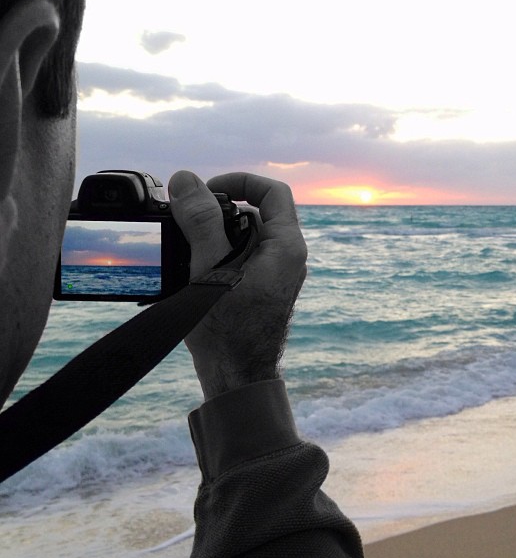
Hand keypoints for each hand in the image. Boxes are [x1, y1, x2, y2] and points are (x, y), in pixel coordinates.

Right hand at [168, 171, 306, 399]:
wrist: (236, 376)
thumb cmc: (229, 330)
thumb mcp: (210, 268)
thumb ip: (202, 221)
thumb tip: (186, 181)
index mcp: (285, 247)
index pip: (273, 192)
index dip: (240, 181)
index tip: (207, 190)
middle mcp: (285, 257)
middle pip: (255, 213)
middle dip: (219, 212)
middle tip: (188, 223)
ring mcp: (273, 274)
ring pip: (243, 237)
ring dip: (214, 236)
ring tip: (187, 251)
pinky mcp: (259, 288)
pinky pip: (239, 258)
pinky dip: (216, 256)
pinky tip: (192, 269)